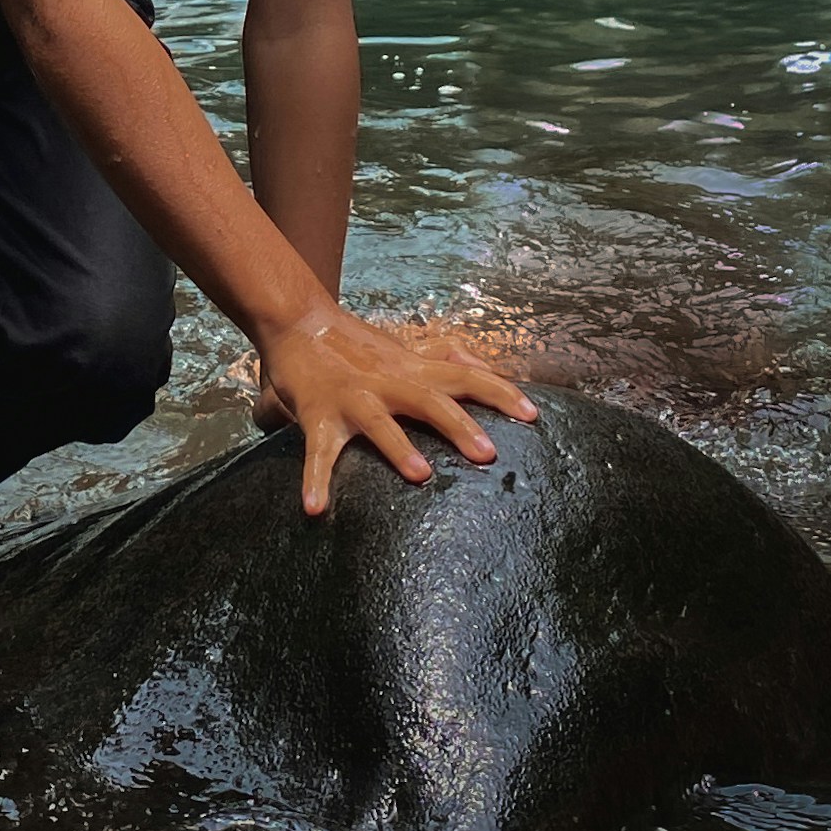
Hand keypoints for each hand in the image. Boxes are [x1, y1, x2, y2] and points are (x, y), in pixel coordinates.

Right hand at [255, 307, 537, 516]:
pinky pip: (317, 451)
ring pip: (381, 421)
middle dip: (460, 426)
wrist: (298, 322)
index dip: (500, 392)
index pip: (465, 376)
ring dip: (399, 446)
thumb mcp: (405, 348)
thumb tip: (484, 365)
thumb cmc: (355, 346)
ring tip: (420, 474)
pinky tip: (315, 508)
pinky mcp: (318, 414)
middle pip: (430, 400)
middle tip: (489, 454)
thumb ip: (444, 355)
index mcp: (411, 370)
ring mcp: (352, 398)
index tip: (533, 415)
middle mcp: (387, 382)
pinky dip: (315, 478)